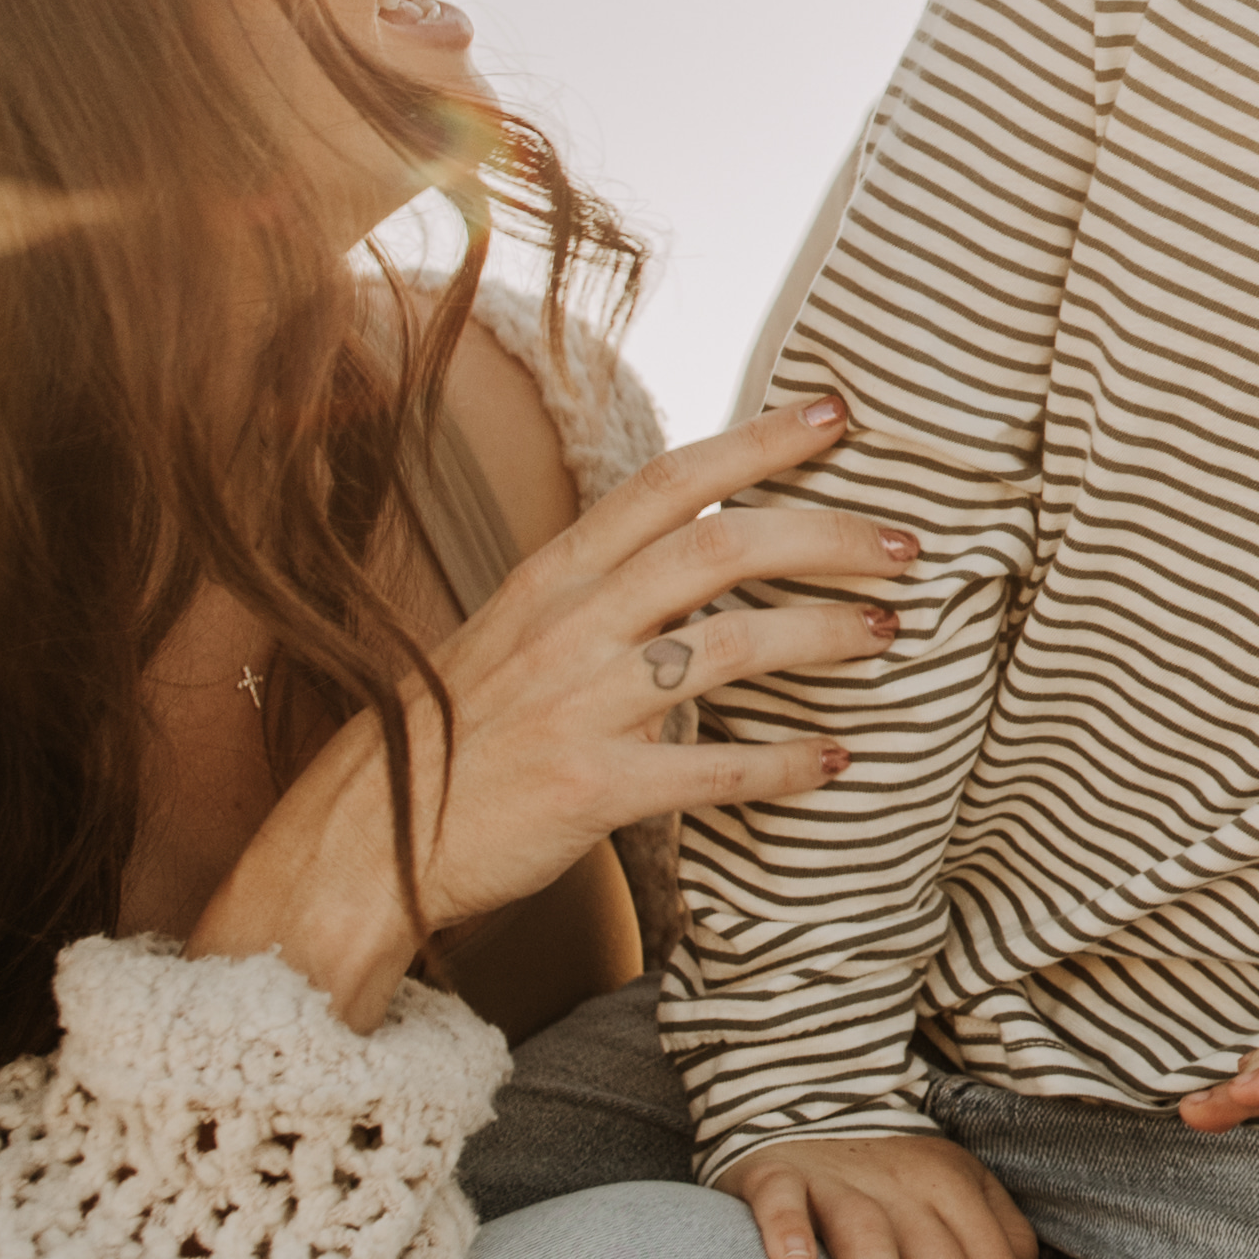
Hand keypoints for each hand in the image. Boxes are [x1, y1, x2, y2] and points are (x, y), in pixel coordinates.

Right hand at [197, 395, 907, 1019]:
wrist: (354, 845)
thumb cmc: (450, 737)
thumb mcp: (511, 635)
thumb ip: (596, 590)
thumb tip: (699, 546)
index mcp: (550, 577)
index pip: (669, 482)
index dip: (759, 442)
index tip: (838, 413)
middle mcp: (566, 626)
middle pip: (720, 549)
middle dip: (827, 535)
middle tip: (905, 543)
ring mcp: (575, 705)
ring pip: (731, 647)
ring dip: (823, 635)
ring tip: (887, 633)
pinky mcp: (585, 788)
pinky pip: (710, 771)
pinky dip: (784, 763)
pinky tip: (838, 759)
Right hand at [719, 1129, 1044, 1258]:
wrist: (803, 1104)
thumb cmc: (886, 1181)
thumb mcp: (953, 1196)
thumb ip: (994, 1245)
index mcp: (956, 1188)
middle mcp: (903, 1182)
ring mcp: (838, 1180)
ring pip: (870, 1242)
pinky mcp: (776, 1176)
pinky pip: (782, 1200)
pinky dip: (788, 1231)